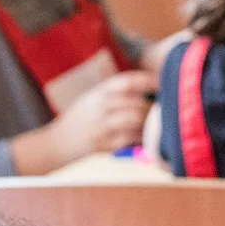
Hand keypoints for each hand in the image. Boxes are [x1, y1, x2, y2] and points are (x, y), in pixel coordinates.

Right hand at [12, 69, 156, 172]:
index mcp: (98, 92)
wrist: (56, 143)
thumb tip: (153, 86)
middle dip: (155, 106)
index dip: (149, 80)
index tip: (166, 83)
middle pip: (135, 101)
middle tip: (168, 109)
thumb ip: (116, 92)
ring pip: (135, 119)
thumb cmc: (82, 119)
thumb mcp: (93, 98)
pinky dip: (144, 139)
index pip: (126, 81)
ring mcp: (100, 126)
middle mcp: (99, 106)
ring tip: (160, 124)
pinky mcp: (102, 144)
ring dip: (152, 122)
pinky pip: (130, 139)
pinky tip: (150, 139)